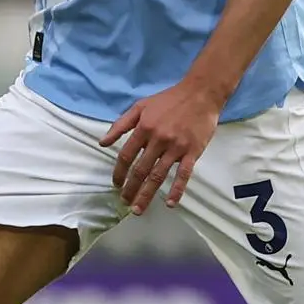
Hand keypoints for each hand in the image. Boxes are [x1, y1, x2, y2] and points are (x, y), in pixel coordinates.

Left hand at [101, 80, 220, 214]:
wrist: (200, 93)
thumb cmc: (169, 100)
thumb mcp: (140, 106)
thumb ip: (121, 124)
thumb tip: (102, 142)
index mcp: (144, 128)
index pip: (126, 155)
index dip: (119, 172)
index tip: (116, 184)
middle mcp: (158, 139)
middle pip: (141, 170)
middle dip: (131, 189)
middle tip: (125, 202)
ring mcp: (176, 147)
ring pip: (159, 176)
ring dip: (147, 194)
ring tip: (138, 209)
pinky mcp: (192, 152)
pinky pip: (184, 175)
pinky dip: (177, 190)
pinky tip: (170, 203)